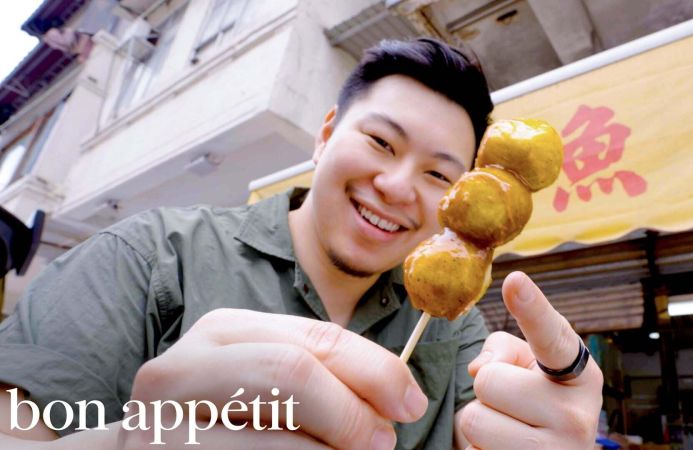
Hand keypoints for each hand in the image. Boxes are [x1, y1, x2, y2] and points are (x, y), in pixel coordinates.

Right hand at [119, 309, 427, 448]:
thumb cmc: (222, 420)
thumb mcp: (268, 380)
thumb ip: (320, 372)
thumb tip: (397, 394)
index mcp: (221, 332)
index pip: (315, 338)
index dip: (375, 369)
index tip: (410, 401)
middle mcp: (181, 368)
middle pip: (293, 372)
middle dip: (352, 413)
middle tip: (384, 442)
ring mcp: (159, 423)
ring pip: (276, 436)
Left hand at [458, 272, 603, 449]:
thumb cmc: (536, 407)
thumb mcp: (529, 369)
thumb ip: (504, 350)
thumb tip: (479, 368)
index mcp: (580, 376)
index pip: (551, 337)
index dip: (531, 307)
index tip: (514, 280)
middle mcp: (577, 416)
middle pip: (488, 380)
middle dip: (487, 392)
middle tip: (512, 409)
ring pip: (474, 420)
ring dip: (480, 426)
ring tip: (508, 434)